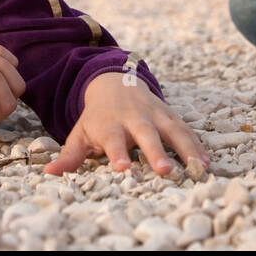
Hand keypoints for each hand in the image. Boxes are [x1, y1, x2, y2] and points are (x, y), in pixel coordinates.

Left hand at [44, 72, 208, 176]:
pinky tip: (206, 163)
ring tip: (198, 169)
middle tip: (164, 170)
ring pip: (172, 130)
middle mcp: (134, 118)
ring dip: (185, 149)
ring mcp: (155, 114)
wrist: (114, 82)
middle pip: (146, 135)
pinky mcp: (170, 114)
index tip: (122, 167)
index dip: (118, 153)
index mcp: (110, 124)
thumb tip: (50, 174)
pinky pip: (186, 129)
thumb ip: (69, 156)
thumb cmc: (96, 117)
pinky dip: (196, 145)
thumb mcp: (80, 133)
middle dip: (156, 152)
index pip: (113, 140)